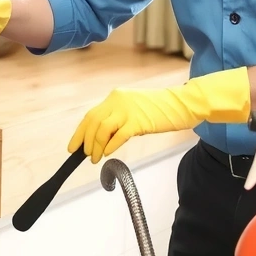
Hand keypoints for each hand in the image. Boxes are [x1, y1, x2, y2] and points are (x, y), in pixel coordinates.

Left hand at [68, 67, 250, 162]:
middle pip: (93, 122)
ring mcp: (128, 110)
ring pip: (102, 129)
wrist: (182, 103)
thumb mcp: (133, 109)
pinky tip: (107, 154)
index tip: (73, 146)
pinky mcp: (139, 121)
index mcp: (115, 97)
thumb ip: (118, 119)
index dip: (80, 132)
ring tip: (95, 158)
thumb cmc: (160, 109)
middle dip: (85, 141)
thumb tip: (101, 138)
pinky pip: (119, 136)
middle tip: (83, 156)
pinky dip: (111, 146)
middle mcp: (118, 101)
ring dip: (96, 146)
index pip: (91, 115)